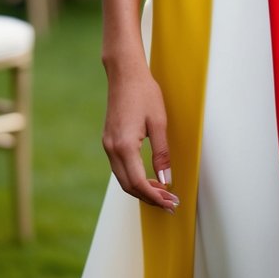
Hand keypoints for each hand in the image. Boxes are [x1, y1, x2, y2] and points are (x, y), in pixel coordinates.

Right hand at [102, 59, 178, 213]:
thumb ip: (161, 153)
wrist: (125, 73)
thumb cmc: (144, 93)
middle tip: (169, 203)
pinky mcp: (108, 140)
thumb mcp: (159, 122)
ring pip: (122, 178)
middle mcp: (112, 149)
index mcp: (124, 146)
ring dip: (141, 189)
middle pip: (128, 186)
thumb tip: (165, 179)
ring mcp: (107, 145)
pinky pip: (119, 167)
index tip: (171, 203)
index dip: (155, 196)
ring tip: (162, 193)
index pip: (138, 183)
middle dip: (149, 197)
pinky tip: (148, 177)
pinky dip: (133, 177)